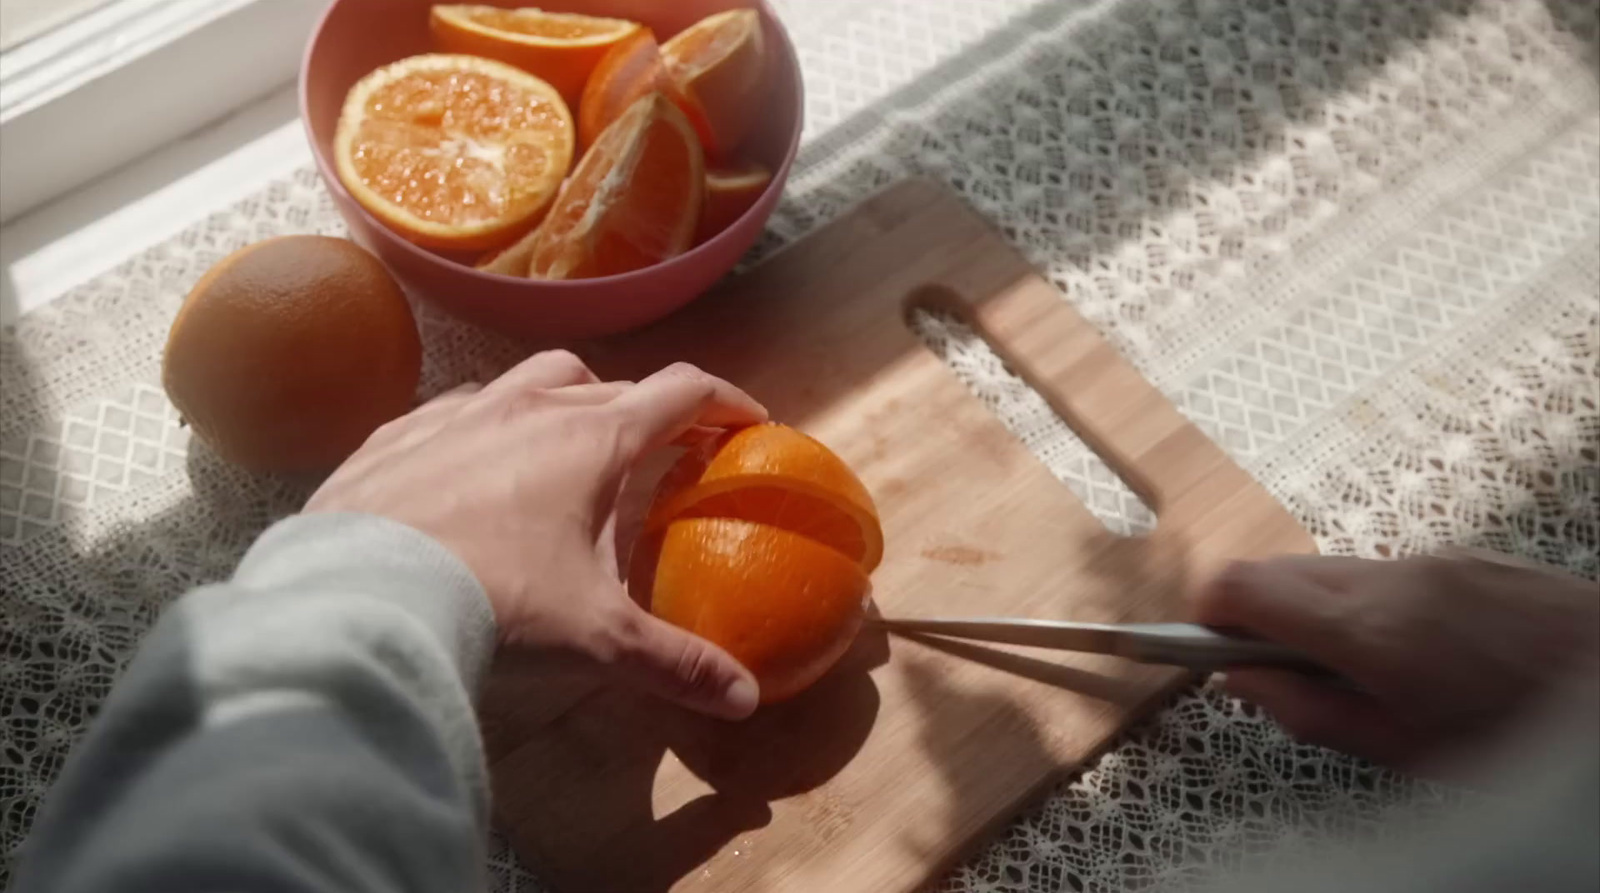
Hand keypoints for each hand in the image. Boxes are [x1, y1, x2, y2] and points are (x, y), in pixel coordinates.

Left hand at [304, 351, 767, 719]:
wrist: (357, 600)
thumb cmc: (497, 604)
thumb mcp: (597, 640)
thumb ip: (675, 663)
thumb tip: (745, 697)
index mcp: (593, 439)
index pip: (681, 392)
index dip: (724, 401)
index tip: (746, 421)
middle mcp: (528, 407)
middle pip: (610, 383)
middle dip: (647, 409)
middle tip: (662, 451)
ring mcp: (456, 413)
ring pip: (531, 380)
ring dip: (566, 401)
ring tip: (570, 444)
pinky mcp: (394, 435)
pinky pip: (456, 410)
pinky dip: (486, 425)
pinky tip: (473, 465)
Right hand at [1193, 553, 1599, 768]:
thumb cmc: (1525, 732)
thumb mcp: (1404, 750)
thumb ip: (1311, 713)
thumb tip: (1243, 683)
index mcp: (1367, 633)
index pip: (1239, 588)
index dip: (1203, 614)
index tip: (1199, 645)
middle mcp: (1390, 579)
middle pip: (1273, 569)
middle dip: (1252, 614)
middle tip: (1269, 670)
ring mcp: (1428, 559)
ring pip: (1325, 569)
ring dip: (1308, 609)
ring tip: (1348, 670)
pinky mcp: (1460, 556)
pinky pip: (1379, 570)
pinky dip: (1363, 603)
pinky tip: (1404, 653)